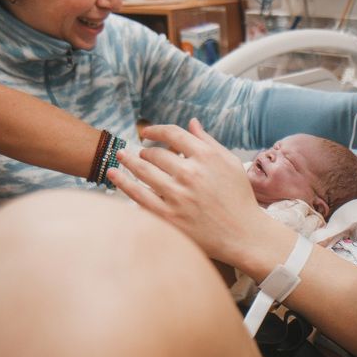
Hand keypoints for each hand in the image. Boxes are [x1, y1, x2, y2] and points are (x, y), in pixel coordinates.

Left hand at [107, 119, 272, 265]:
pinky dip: (123, 183)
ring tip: (121, 158)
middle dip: (145, 151)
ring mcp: (178, 196)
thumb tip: (192, 122)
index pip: (173, 134)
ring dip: (128, 161)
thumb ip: (209, 142)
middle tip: (140, 154)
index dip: (156, 130)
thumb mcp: (230, 163)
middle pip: (156, 153)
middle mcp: (191, 173)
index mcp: (207, 157)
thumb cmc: (238, 197)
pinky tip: (113, 175)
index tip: (146, 132)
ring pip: (143, 171)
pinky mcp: (169, 216)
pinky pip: (138, 196)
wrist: (243, 234)